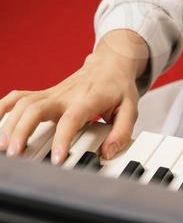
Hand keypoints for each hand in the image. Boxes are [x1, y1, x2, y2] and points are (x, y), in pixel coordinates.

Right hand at [0, 50, 140, 164]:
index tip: (57, 159)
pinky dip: (3, 107)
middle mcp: (66, 94)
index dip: (63, 138)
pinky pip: (19, 97)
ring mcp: (52, 93)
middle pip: (37, 107)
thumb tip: (107, 153)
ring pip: (24, 103)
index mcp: (88, 98)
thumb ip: (122, 131)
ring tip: (3, 147)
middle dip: (23, 130)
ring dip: (10, 123)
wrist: (110, 63)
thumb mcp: (131, 108)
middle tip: (15, 154)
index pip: (72, 118)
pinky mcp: (44, 94)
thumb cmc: (118, 87)